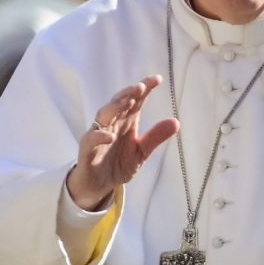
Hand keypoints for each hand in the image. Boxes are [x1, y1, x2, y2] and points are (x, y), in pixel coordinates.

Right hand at [66, 75, 178, 209]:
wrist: (99, 186)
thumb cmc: (118, 164)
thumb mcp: (141, 151)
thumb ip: (156, 137)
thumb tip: (176, 122)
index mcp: (126, 121)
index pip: (136, 100)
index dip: (145, 88)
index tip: (157, 79)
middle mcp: (112, 123)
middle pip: (119, 102)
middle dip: (129, 93)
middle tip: (141, 86)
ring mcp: (99, 134)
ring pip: (104, 114)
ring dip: (115, 107)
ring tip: (128, 101)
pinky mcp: (87, 150)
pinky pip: (91, 139)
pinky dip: (99, 136)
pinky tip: (110, 137)